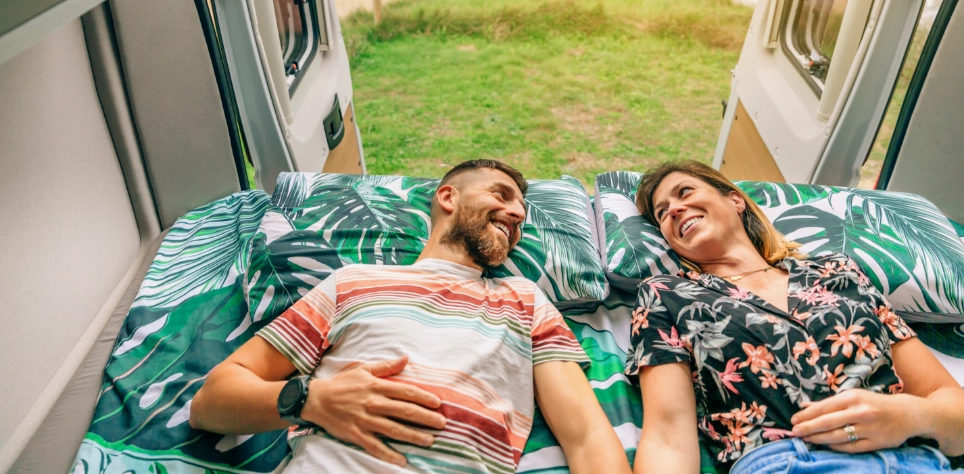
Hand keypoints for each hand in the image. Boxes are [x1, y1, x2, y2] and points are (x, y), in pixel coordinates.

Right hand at [300, 356, 446, 465]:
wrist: (315, 399)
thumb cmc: (342, 383)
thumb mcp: (364, 369)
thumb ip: (386, 367)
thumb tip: (406, 358)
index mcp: (377, 387)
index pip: (406, 392)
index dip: (424, 397)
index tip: (438, 403)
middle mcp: (374, 403)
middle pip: (405, 411)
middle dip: (426, 418)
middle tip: (442, 424)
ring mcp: (365, 420)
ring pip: (394, 429)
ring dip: (413, 436)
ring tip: (430, 441)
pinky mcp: (356, 434)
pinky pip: (375, 446)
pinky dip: (389, 454)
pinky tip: (402, 459)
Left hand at [791, 389, 917, 452]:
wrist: (907, 413)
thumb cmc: (875, 403)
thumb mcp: (853, 396)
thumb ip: (829, 403)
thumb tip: (804, 406)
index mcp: (853, 398)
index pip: (824, 407)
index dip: (806, 415)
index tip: (793, 421)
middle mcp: (860, 412)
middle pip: (828, 422)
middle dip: (808, 428)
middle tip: (795, 432)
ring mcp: (869, 428)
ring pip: (837, 436)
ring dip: (818, 439)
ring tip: (806, 439)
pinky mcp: (876, 442)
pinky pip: (850, 447)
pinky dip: (835, 447)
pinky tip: (825, 445)